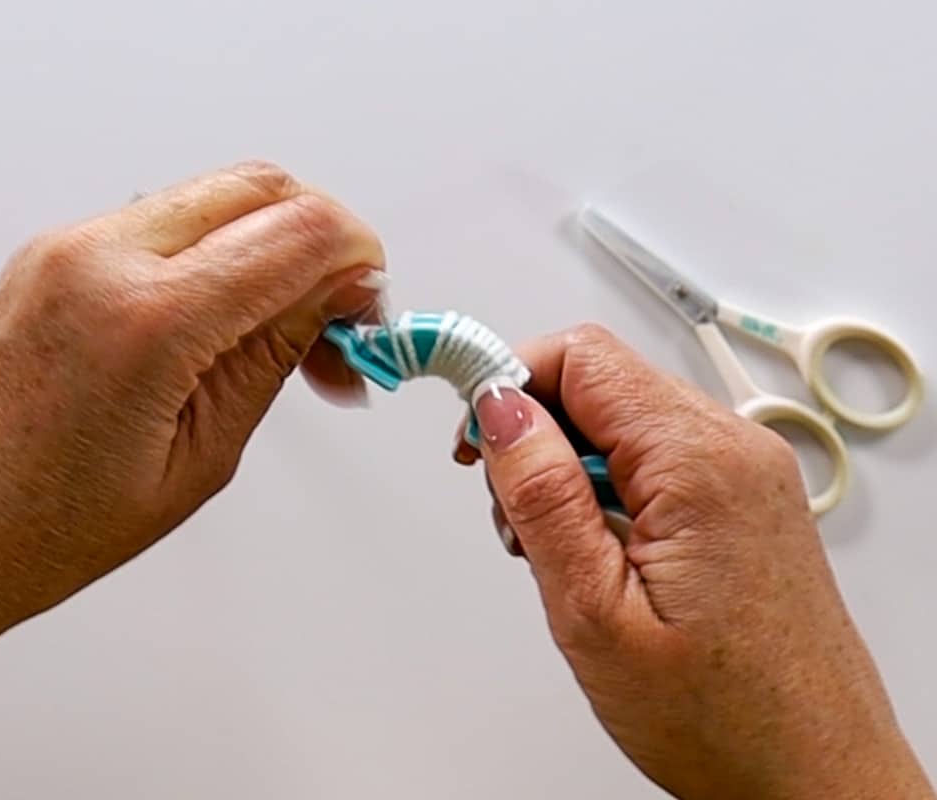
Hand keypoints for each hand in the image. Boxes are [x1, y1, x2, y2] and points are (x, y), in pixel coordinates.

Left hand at [0, 161, 383, 797]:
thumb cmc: (27, 529)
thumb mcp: (194, 461)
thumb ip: (270, 361)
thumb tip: (329, 302)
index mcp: (147, 318)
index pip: (301, 230)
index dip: (360, 263)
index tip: (367, 312)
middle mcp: (99, 257)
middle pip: (261, 187)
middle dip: (320, 243)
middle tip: (333, 323)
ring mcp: (63, 247)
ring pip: (210, 198)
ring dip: (264, 249)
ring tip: (273, 338)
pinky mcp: (46, 255)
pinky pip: (157, 223)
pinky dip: (209, 257)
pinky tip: (215, 325)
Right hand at [464, 325, 932, 799]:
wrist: (812, 779)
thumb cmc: (724, 720)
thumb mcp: (596, 613)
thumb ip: (542, 496)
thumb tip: (498, 408)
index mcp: (699, 463)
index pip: (580, 357)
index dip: (506, 379)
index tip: (465, 430)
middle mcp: (734, 450)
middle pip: (599, 380)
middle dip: (533, 431)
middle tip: (511, 512)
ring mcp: (745, 473)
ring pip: (620, 418)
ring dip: (566, 465)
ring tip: (559, 551)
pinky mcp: (742, 499)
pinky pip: (653, 456)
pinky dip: (605, 487)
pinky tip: (597, 553)